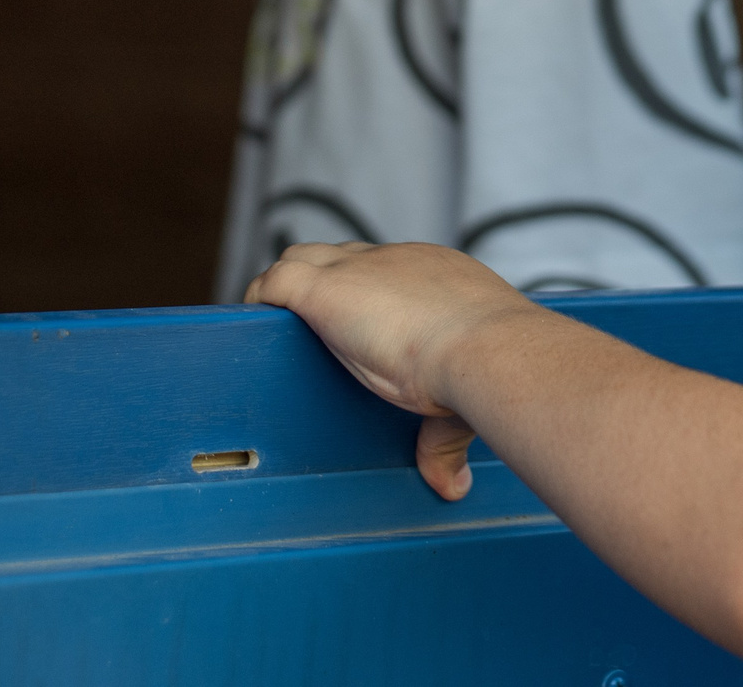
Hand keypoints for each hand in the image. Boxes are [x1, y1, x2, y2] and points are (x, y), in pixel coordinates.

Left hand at [246, 241, 541, 499]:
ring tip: (281, 328)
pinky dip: (264, 297)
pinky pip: (279, 279)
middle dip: (330, 284)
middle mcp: (397, 262)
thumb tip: (452, 485)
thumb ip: (445, 441)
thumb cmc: (486, 367)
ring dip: (291, 287)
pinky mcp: (324, 288)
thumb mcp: (462, 403)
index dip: (372, 297)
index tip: (367, 328)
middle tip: (321, 329)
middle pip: (346, 257)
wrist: (483, 347)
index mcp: (438, 276)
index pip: (391, 273)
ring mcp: (357, 270)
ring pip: (306, 258)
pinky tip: (256, 321)